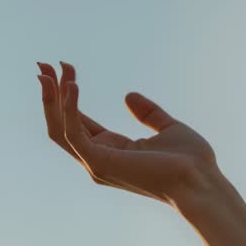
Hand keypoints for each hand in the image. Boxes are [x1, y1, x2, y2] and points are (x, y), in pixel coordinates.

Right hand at [36, 61, 220, 206]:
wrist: (202, 181)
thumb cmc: (192, 162)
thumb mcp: (169, 128)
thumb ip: (148, 113)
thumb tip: (128, 95)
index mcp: (113, 151)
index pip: (78, 122)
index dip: (67, 95)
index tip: (64, 68)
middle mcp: (99, 160)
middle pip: (61, 124)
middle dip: (50, 94)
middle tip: (43, 64)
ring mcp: (97, 163)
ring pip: (59, 129)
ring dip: (51, 98)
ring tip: (49, 70)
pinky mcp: (99, 162)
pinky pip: (73, 132)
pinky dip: (69, 108)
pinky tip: (72, 85)